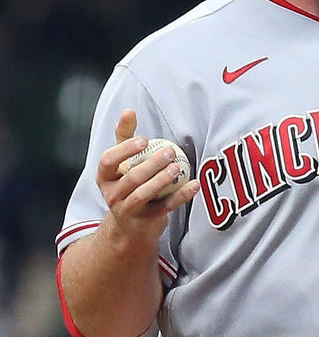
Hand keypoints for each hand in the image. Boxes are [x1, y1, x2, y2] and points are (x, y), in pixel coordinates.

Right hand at [95, 109, 200, 249]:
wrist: (130, 226)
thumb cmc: (128, 185)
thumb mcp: (122, 164)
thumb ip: (125, 138)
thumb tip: (128, 110)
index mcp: (105, 177)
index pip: (108, 161)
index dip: (125, 150)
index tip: (144, 140)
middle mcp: (112, 194)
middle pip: (130, 178)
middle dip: (150, 164)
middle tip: (170, 152)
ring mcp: (127, 210)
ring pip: (142, 194)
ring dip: (161, 180)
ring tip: (177, 167)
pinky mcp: (146, 221)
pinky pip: (165, 207)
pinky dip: (181, 195)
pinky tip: (195, 184)